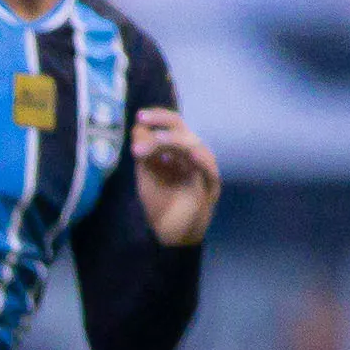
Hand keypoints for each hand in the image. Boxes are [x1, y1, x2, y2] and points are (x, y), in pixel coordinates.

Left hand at [131, 108, 220, 246]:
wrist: (172, 233)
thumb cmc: (161, 202)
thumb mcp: (147, 174)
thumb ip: (144, 153)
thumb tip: (138, 127)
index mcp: (177, 150)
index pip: (171, 125)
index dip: (158, 118)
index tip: (139, 117)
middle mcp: (191, 154)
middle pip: (182, 128)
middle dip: (162, 121)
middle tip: (142, 120)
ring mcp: (202, 167)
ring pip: (192, 144)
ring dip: (170, 141)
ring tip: (148, 145)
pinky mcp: (210, 184)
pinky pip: (207, 166)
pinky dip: (196, 157)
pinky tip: (185, 153)